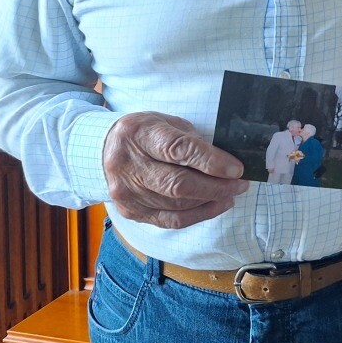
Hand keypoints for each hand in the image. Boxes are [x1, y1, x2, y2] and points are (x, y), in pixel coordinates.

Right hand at [103, 111, 248, 228]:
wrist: (101, 151)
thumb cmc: (143, 133)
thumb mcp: (165, 122)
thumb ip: (191, 139)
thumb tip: (224, 160)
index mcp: (138, 134)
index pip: (178, 150)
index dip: (211, 161)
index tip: (236, 168)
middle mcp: (129, 165)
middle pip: (178, 184)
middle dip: (216, 186)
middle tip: (240, 184)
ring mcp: (128, 192)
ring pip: (176, 205)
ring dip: (211, 201)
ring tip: (232, 193)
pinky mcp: (132, 211)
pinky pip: (170, 220)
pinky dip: (198, 215)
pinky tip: (216, 205)